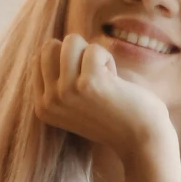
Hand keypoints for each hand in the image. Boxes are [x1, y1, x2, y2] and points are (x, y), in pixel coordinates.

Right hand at [35, 34, 179, 170]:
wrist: (140, 140)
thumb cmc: (112, 115)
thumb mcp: (73, 103)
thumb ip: (58, 81)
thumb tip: (51, 44)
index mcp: (43, 106)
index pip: (40, 58)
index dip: (66, 61)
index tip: (83, 84)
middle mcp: (49, 100)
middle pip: (49, 46)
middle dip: (76, 53)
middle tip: (94, 76)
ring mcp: (66, 92)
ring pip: (71, 41)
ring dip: (93, 54)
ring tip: (104, 78)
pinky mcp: (89, 83)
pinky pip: (94, 49)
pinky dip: (108, 59)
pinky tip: (115, 82)